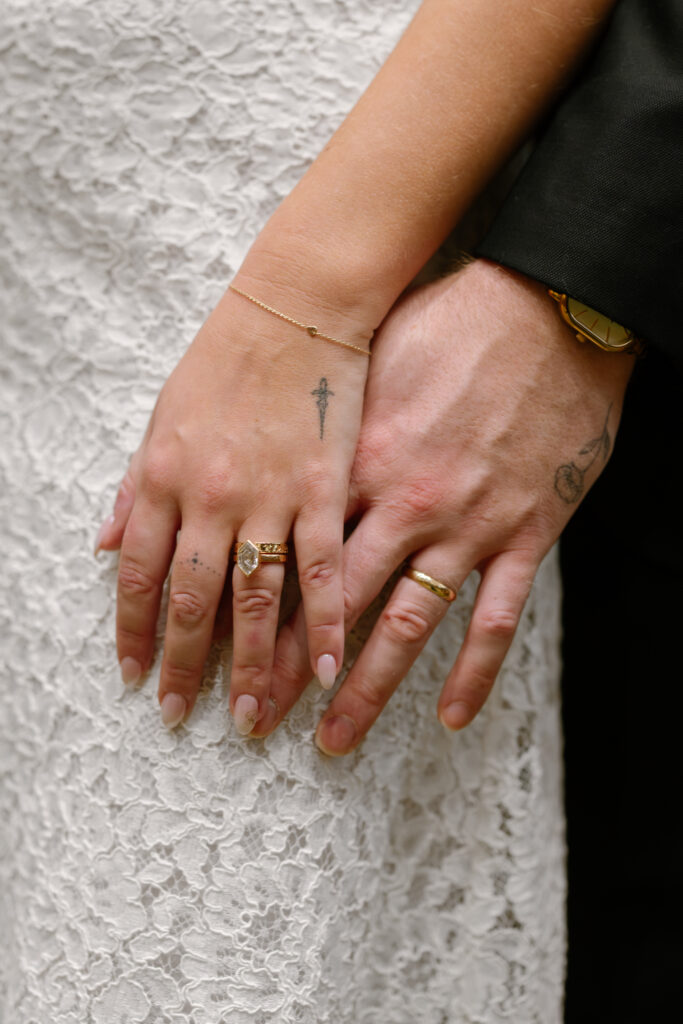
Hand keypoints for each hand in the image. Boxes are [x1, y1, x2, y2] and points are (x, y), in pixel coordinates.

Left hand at [95, 267, 371, 732]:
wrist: (294, 307)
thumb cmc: (225, 358)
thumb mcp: (162, 416)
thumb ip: (136, 487)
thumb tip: (104, 543)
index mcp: (164, 478)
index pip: (140, 575)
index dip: (134, 631)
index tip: (134, 675)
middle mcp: (211, 497)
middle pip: (192, 600)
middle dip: (184, 667)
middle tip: (181, 717)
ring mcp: (270, 497)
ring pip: (254, 600)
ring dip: (250, 666)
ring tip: (249, 717)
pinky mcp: (325, 490)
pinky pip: (321, 571)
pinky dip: (322, 625)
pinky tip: (324, 670)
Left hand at [253, 259, 633, 750]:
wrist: (548, 309)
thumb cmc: (451, 324)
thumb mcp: (364, 361)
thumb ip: (315, 424)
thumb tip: (255, 457)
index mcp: (356, 462)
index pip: (292, 552)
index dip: (250, 607)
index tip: (218, 654)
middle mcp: (404, 503)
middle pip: (335, 603)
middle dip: (290, 666)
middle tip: (257, 717)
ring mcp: (468, 524)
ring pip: (409, 624)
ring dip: (368, 687)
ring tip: (335, 738)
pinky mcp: (526, 533)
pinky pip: (497, 619)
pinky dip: (474, 673)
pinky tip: (449, 716)